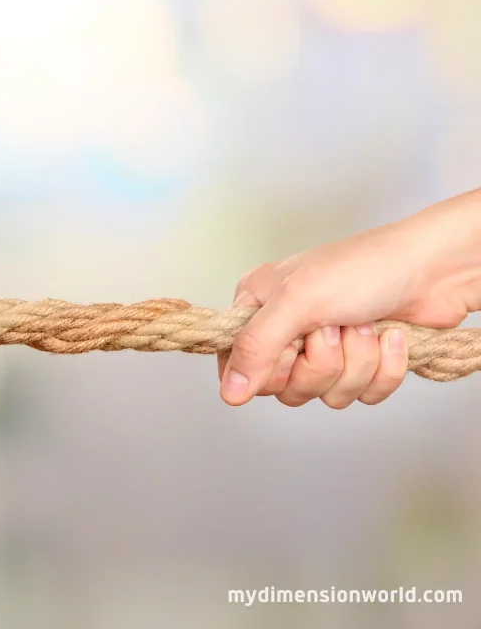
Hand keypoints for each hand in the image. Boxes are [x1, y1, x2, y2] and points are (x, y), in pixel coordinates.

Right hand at [218, 190, 480, 407]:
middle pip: (285, 388)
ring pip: (325, 394)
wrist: (435, 268)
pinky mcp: (361, 364)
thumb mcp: (297, 303)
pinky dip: (383, 369)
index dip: (266, 369)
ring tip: (365, 326)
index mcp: (258, 307)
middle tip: (334, 329)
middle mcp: (287, 329)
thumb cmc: (363, 267)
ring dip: (356, 363)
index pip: (237, 366)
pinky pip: (362, 395)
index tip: (289, 348)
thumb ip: (255, 348)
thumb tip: (228, 394)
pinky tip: (389, 337)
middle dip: (320, 364)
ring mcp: (325, 349)